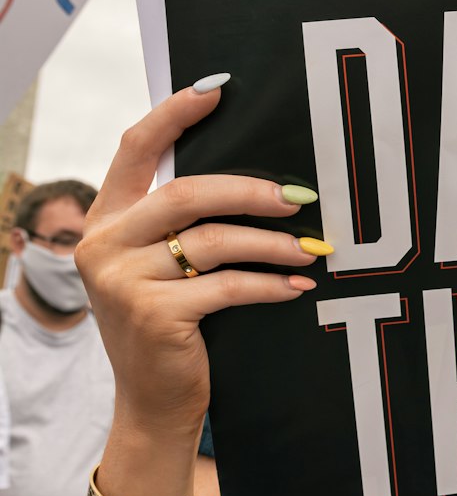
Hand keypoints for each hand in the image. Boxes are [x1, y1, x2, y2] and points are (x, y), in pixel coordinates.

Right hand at [75, 84, 320, 439]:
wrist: (152, 403)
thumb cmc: (172, 325)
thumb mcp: (164, 266)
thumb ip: (184, 223)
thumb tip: (261, 179)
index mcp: (107, 220)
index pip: (136, 148)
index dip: (174, 114)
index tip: (217, 91)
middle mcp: (104, 244)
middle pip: (186, 193)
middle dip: (251, 191)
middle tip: (300, 198)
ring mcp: (123, 281)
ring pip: (213, 240)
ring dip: (272, 243)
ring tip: (312, 249)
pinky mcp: (153, 315)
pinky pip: (227, 286)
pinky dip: (269, 285)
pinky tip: (297, 286)